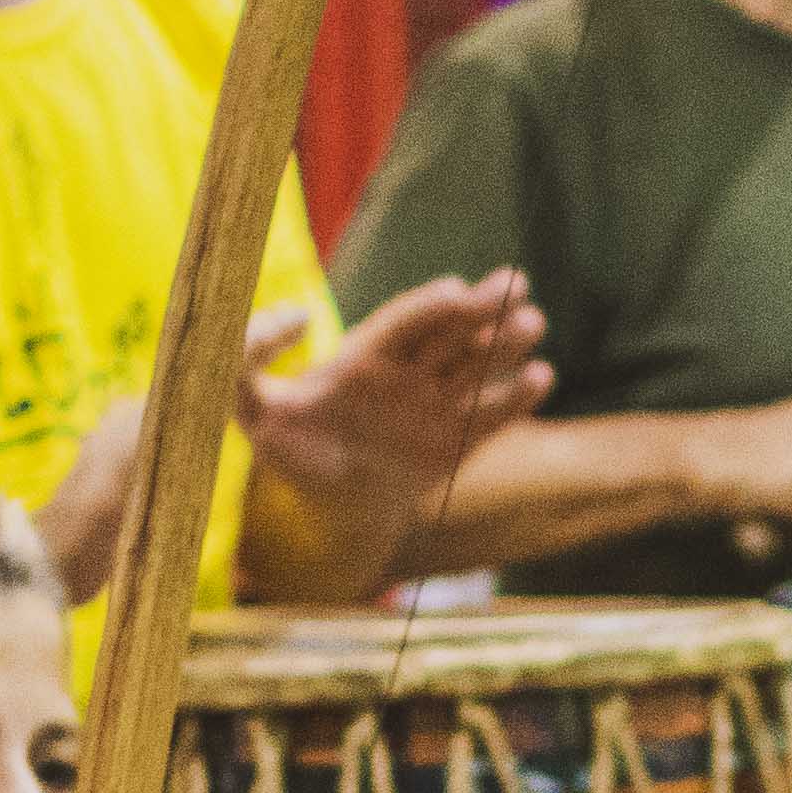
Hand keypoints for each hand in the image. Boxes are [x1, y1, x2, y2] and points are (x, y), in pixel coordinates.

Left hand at [241, 276, 550, 562]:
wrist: (322, 509)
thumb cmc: (288, 449)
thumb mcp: (250, 403)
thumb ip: (251, 355)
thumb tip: (297, 314)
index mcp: (364, 356)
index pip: (401, 324)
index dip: (428, 308)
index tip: (455, 292)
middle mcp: (407, 374)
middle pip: (450, 334)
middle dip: (482, 311)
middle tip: (516, 284)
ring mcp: (435, 406)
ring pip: (475, 367)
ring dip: (505, 347)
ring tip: (534, 324)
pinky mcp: (456, 444)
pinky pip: (488, 418)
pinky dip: (514, 400)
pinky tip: (541, 378)